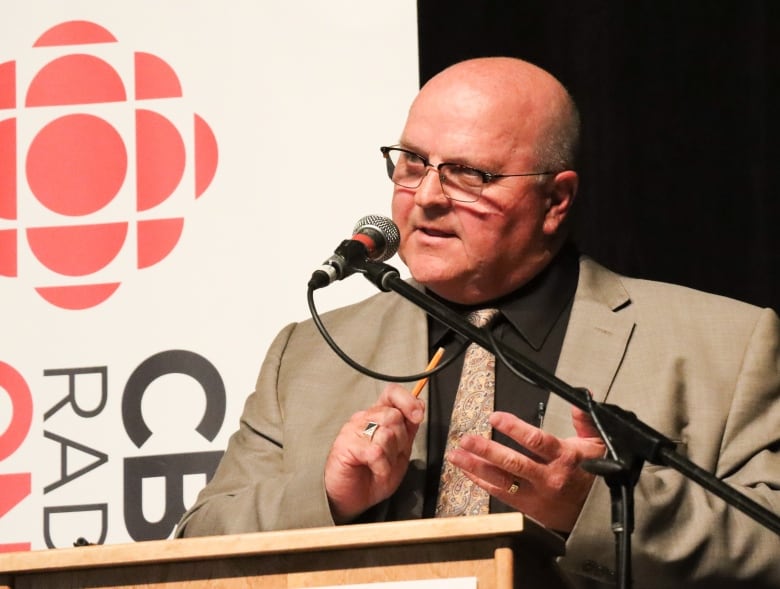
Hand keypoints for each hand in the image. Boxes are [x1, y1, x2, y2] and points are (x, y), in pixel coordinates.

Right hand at [325, 383, 424, 522]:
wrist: (350, 499)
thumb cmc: (372, 476)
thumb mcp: (399, 452)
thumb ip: (408, 430)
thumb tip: (419, 406)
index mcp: (377, 417)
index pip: (391, 393)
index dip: (408, 400)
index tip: (418, 415)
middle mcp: (364, 419)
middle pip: (394, 415)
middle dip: (401, 440)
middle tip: (392, 456)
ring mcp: (353, 430)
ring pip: (386, 433)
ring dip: (391, 455)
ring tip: (381, 466)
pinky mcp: (346, 445)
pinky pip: (376, 451)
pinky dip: (382, 467)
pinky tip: (376, 471)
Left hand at [446, 406, 604, 531]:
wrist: (595, 513)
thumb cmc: (593, 474)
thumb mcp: (595, 444)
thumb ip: (585, 421)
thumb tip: (578, 401)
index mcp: (563, 457)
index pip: (536, 441)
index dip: (514, 428)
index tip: (495, 417)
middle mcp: (548, 476)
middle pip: (513, 462)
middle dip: (486, 449)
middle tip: (466, 439)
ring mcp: (536, 493)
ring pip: (502, 480)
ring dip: (476, 467)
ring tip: (457, 455)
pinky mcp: (528, 507)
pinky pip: (501, 494)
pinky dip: (482, 483)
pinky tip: (468, 472)